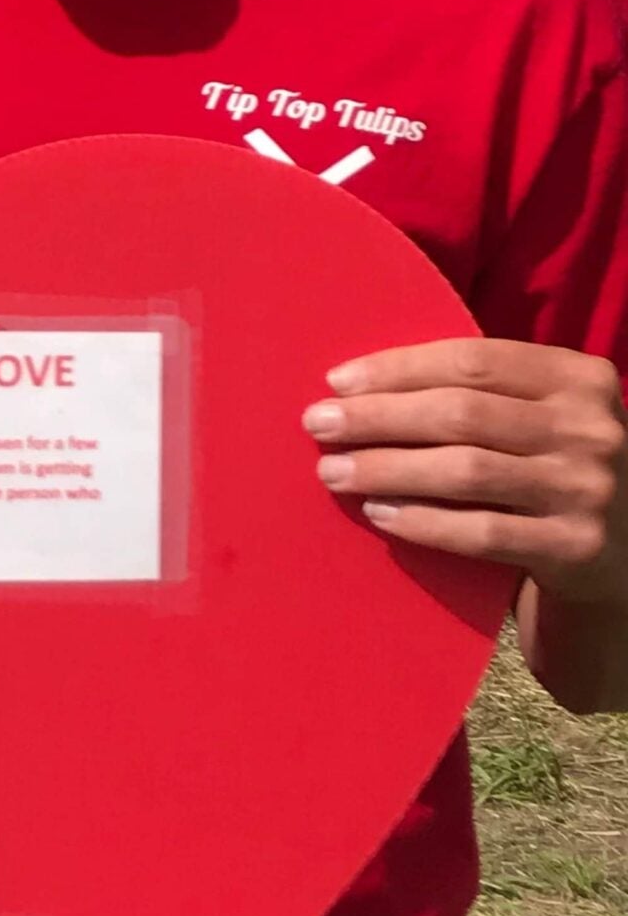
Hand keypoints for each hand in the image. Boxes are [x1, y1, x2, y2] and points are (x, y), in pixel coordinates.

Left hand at [303, 339, 627, 603]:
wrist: (623, 554)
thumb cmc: (555, 469)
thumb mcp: (545, 417)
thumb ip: (486, 394)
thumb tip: (363, 384)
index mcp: (581, 377)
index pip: (474, 360)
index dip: (399, 368)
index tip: (337, 381)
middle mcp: (592, 428)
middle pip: (461, 413)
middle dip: (379, 417)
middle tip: (318, 423)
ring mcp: (587, 489)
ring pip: (465, 471)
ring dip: (387, 468)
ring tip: (333, 470)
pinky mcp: (575, 547)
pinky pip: (481, 532)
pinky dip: (423, 521)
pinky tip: (379, 512)